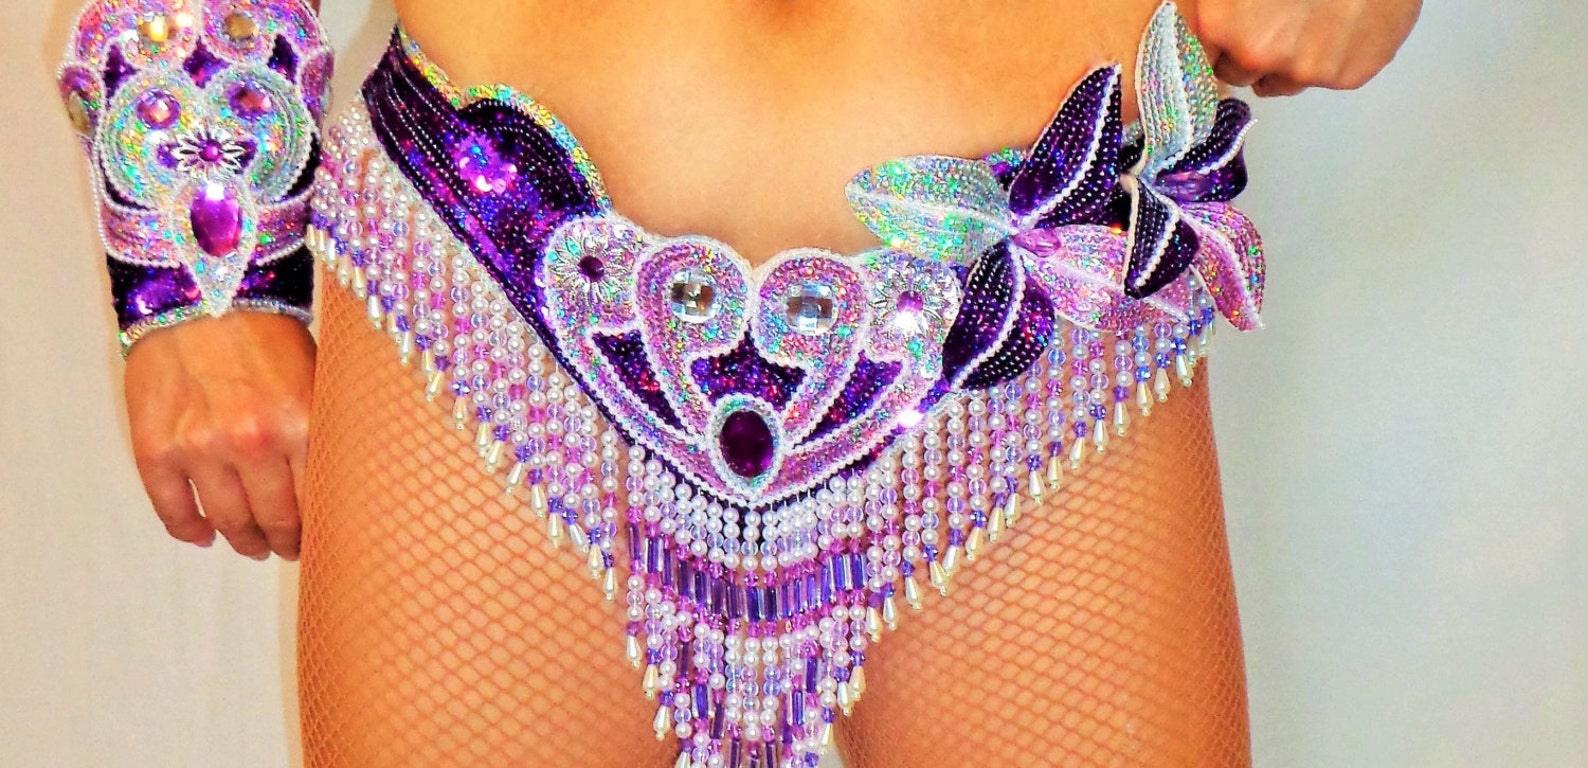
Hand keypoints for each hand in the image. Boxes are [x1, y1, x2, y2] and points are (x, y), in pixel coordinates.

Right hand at [125, 312, 315, 560]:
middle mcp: (252, 444)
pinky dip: (189, 530)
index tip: (323, 539)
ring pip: (228, 522)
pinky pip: (173, 510)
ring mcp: (201, 450)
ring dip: (243, 541)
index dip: (322, 529)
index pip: (319, 502)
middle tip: (287, 548)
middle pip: (275, 520)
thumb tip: (337, 485)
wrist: (198, 292)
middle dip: (285, 541)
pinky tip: (203, 534)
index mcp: (302, 425)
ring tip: (252, 544)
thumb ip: (323, 430)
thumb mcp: (315, 377)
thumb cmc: (266, 331)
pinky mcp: (156, 449)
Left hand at [1191, 0, 1422, 96]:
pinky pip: (1332, 76)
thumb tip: (1199, 26)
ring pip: (1288, 82)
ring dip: (1294, 60)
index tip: (1231, 33)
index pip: (1199, 61)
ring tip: (1315, 18)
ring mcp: (1305, 70)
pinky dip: (1337, 55)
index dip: (1218, 46)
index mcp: (1219, 27)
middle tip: (1279, 18)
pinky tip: (1346, 21)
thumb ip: (1216, 5)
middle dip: (1254, 54)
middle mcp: (1256, 57)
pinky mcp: (1348, 75)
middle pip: (1244, 75)